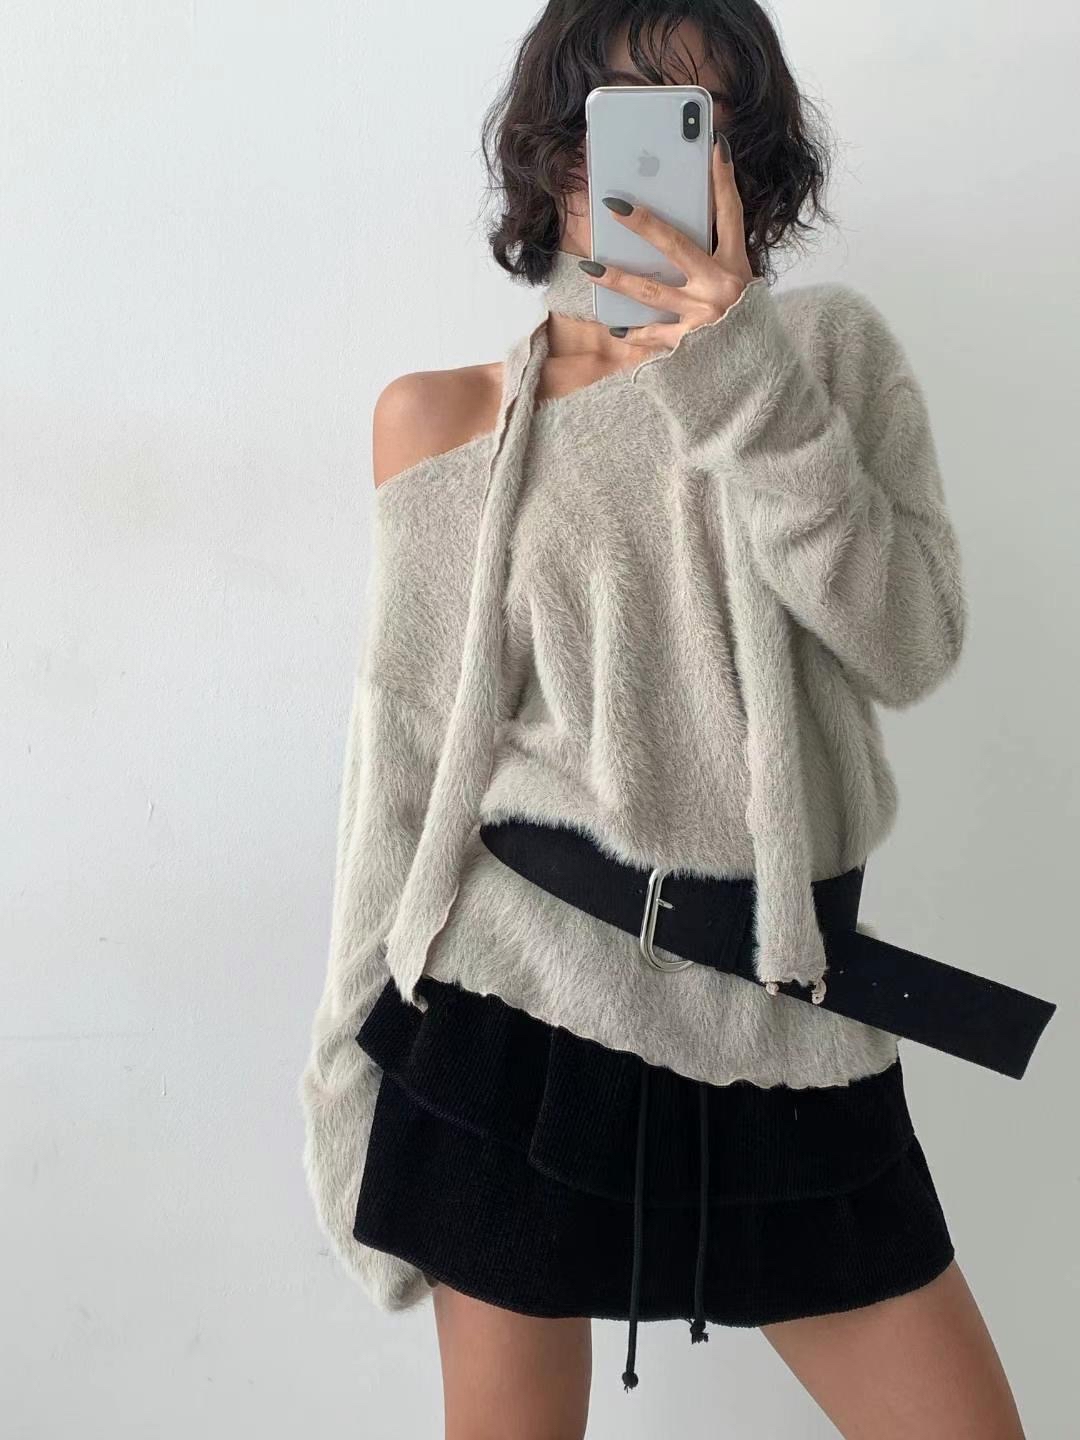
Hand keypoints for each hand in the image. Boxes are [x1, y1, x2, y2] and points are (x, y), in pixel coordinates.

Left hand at [580, 134, 755, 350]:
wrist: (759, 376)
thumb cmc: (747, 328)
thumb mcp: (744, 289)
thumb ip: (718, 264)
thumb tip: (685, 238)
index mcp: (737, 267)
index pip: (731, 214)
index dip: (723, 179)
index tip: (714, 146)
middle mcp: (720, 287)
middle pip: (676, 245)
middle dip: (644, 223)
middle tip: (615, 205)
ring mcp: (702, 316)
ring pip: (650, 290)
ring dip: (617, 277)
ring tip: (589, 267)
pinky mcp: (689, 346)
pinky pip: (653, 334)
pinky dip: (634, 331)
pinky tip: (615, 325)